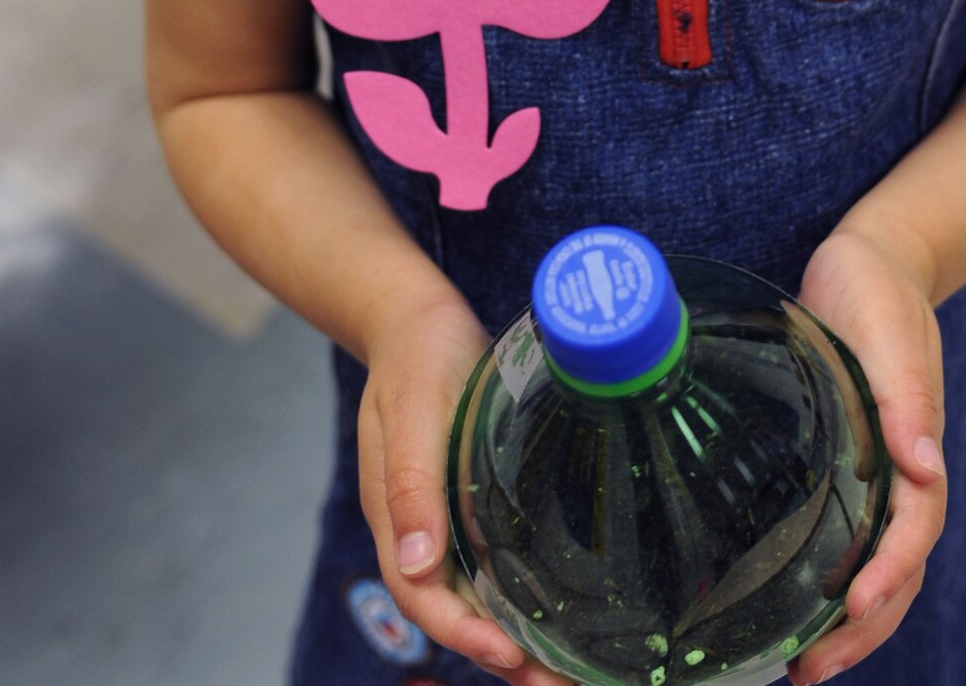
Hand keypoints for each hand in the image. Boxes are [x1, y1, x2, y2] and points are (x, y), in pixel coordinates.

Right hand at [356, 294, 573, 685]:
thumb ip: (411, 484)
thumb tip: (417, 562)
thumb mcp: (410, 411)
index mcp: (396, 516)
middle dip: (502, 655)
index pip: (425, 598)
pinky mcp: (470, 498)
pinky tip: (560, 604)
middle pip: (454, 611)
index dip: (466, 634)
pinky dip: (520, 591)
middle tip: (559, 683)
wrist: (416, 317)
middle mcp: (420, 528)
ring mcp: (444, 515)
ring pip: (476, 592)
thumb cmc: (414, 357)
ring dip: (517, 633)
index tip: (512, 657)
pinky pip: (491, 560)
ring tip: (570, 666)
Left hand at [789, 228, 946, 683]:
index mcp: (918, 444)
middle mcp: (903, 470)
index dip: (889, 572)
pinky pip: (848, 537)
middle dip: (863, 628)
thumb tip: (925, 462)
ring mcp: (879, 472)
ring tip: (801, 667)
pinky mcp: (848, 464)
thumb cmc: (878, 289)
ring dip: (848, 622)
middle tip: (812, 671)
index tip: (856, 607)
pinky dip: (829, 581)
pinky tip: (790, 608)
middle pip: (900, 569)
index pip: (915, 527)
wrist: (873, 260)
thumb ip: (907, 393)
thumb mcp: (889, 328)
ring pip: (876, 565)